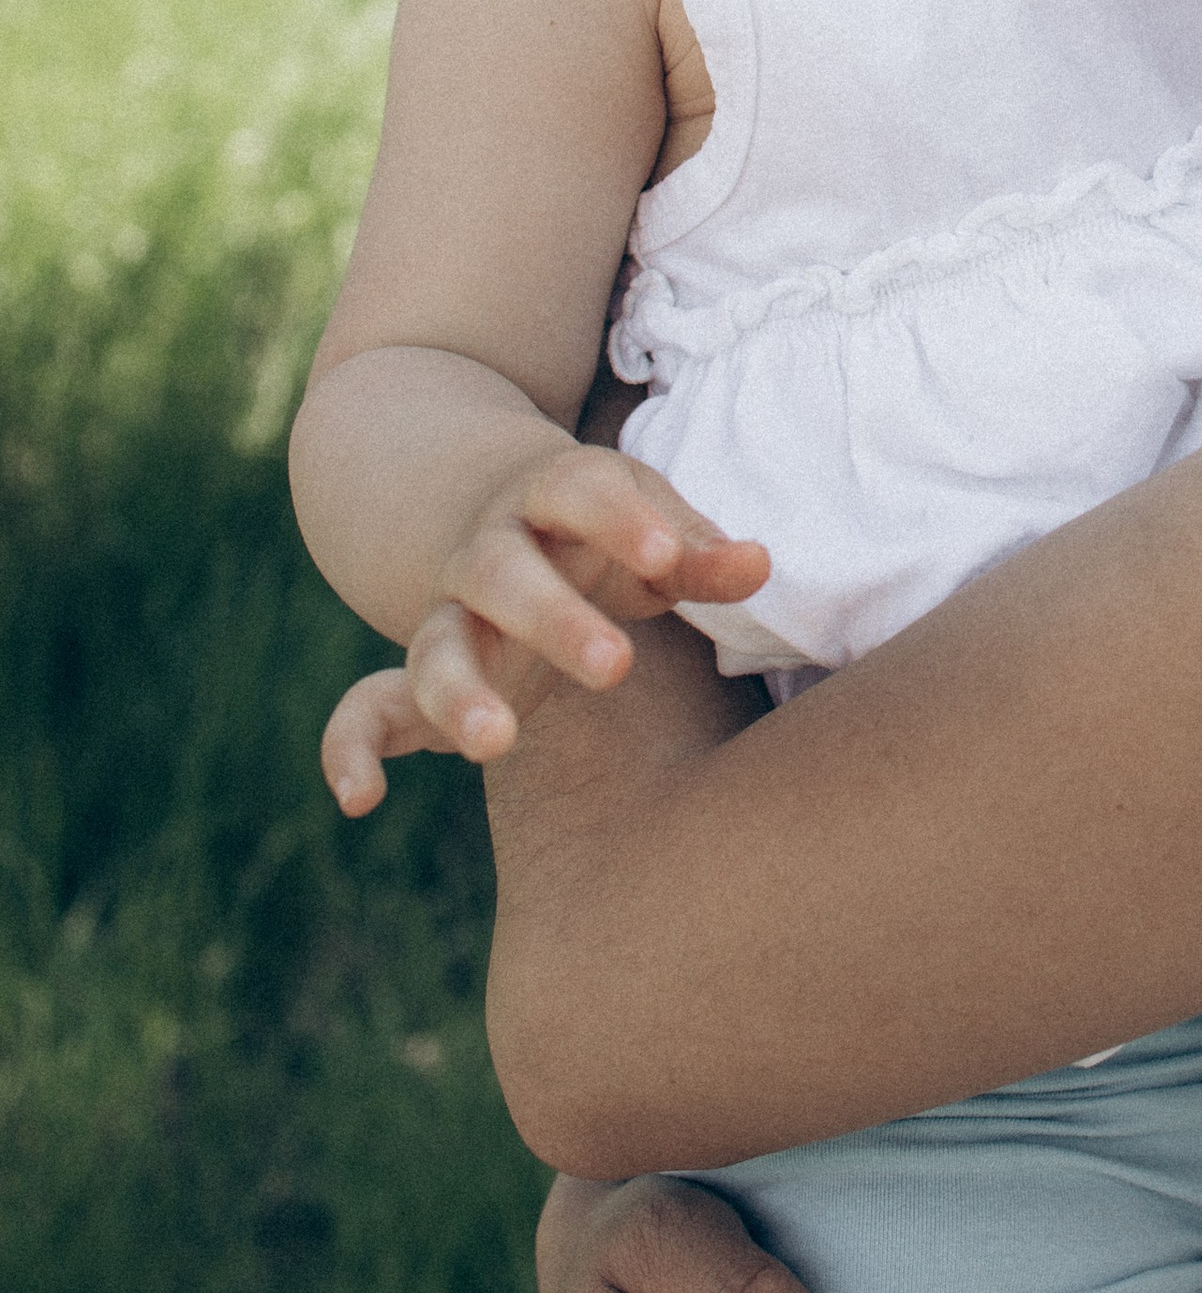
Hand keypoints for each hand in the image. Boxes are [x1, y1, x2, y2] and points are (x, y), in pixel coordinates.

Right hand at [320, 444, 768, 812]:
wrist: (487, 504)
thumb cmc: (602, 530)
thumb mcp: (649, 526)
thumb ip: (699, 552)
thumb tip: (760, 564)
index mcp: (551, 497)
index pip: (580, 492)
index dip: (623, 520)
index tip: (668, 554)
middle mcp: (487, 553)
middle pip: (503, 574)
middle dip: (553, 617)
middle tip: (617, 667)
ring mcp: (448, 615)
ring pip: (436, 647)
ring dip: (457, 693)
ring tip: (497, 744)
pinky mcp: (416, 678)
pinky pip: (363, 711)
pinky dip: (349, 749)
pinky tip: (360, 800)